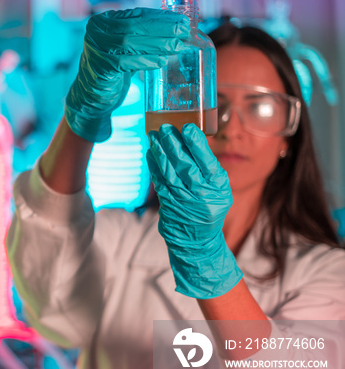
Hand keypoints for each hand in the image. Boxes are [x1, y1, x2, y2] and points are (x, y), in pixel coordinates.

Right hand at [65, 7, 189, 141]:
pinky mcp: (98, 67)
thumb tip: (177, 29)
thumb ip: (141, 36)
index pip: (138, 15)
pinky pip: (125, 62)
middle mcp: (96, 32)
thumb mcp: (125, 48)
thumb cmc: (112, 70)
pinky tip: (161, 61)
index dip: (162, 18)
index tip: (182, 22)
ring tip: (178, 47)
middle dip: (163, 29)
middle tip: (184, 32)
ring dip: (158, 44)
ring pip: (130, 42)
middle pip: (135, 26)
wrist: (90, 96)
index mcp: (104, 21)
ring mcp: (95, 49)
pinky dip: (145, 61)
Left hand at [146, 123, 242, 298]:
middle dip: (173, 144)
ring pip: (169, 172)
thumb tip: (191, 138)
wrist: (198, 240)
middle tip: (164, 128)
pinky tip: (150, 153)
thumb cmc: (210, 207)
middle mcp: (202, 195)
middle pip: (185, 165)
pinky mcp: (168, 205)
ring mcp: (183, 201)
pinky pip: (159, 182)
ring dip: (160, 152)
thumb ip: (208, 168)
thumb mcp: (219, 189)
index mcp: (218, 187)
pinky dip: (153, 166)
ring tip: (154, 136)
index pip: (207, 162)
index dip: (197, 144)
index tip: (187, 128)